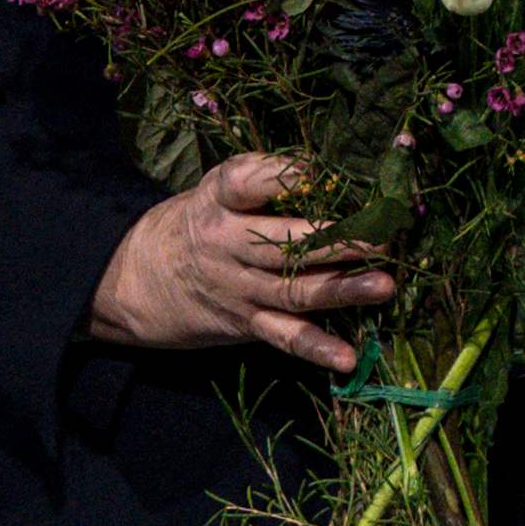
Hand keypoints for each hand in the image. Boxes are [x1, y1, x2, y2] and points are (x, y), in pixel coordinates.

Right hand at [87, 151, 390, 372]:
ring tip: (385, 286)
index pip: (247, 185)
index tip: (324, 174)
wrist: (139, 275)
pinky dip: (316, 348)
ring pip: (294, 290)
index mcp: (219, 200)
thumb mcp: (220, 186)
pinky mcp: (246, 322)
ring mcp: (238, 287)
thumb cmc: (204, 218)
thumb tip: (332, 167)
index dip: (284, 178)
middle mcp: (227, 244)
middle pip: (283, 243)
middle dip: (335, 240)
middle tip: (384, 235)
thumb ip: (267, 174)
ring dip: (342, 290)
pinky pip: (284, 336)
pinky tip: (348, 358)